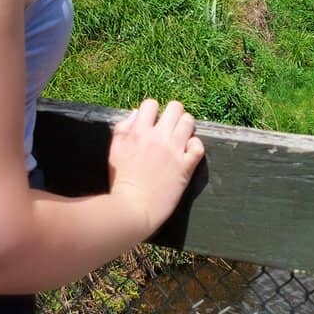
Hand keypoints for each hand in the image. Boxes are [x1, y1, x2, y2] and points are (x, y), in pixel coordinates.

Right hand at [108, 99, 204, 236]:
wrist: (132, 209)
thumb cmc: (120, 182)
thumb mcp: (114, 150)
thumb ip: (123, 129)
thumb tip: (137, 113)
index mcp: (139, 132)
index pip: (151, 104)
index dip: (153, 111)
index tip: (153, 122)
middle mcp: (158, 137)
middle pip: (175, 107)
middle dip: (173, 114)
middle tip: (170, 127)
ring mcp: (174, 151)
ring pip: (189, 122)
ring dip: (185, 127)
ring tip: (180, 137)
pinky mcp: (185, 166)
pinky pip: (198, 146)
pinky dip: (195, 146)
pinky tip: (188, 151)